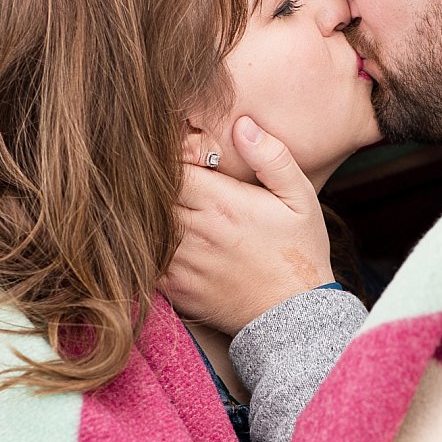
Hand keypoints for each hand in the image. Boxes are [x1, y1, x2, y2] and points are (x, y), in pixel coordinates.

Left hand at [164, 117, 334, 334]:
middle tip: (160, 178)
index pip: (170, 166)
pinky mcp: (175, 289)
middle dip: (152, 183)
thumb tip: (242, 124)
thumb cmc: (299, 252)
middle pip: (149, 195)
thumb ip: (271, 157)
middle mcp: (195, 233)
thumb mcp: (299, 199)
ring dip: (146, 215)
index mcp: (221, 204)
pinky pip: (145, 259)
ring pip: (142, 226)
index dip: (168, 157)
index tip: (180, 159)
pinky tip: (162, 239)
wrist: (295, 317)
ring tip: (157, 206)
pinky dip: (147, 246)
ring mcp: (181, 263)